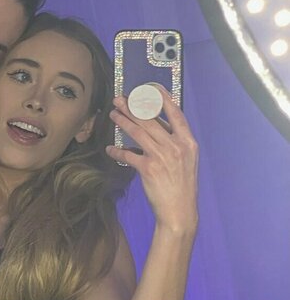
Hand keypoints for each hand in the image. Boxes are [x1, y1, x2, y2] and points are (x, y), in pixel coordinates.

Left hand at [106, 87, 198, 234]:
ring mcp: (162, 156)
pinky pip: (128, 155)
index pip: (175, 113)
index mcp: (188, 142)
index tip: (151, 88)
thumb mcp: (186, 160)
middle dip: (132, 107)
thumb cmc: (182, 186)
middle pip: (150, 120)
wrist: (180, 211)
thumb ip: (174, 142)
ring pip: (137, 132)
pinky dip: (117, 151)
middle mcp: (176, 146)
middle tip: (119, 99)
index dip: (162, 98)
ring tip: (112, 115)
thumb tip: (157, 127)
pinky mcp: (148, 168)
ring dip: (122, 121)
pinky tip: (110, 149)